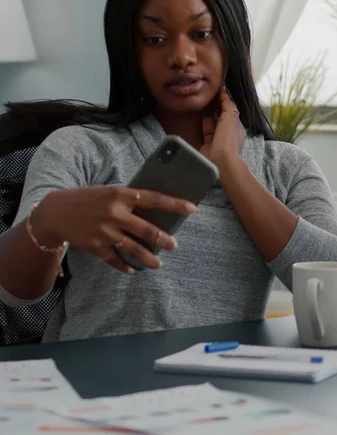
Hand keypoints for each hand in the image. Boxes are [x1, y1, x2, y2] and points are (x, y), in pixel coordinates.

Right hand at [33, 186, 195, 274]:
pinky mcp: (97, 246)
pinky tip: (132, 270)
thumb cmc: (87, 199)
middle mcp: (115, 213)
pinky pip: (115, 259)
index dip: (174, 204)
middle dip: (163, 239)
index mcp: (120, 194)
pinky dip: (124, 266)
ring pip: (134, 248)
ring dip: (149, 258)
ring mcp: (106, 231)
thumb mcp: (109, 191)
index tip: (192, 209)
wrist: (57, 212)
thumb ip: (128, 199)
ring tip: (158, 264)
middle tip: (174, 245)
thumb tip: (153, 208)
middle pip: (146, 229)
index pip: (153, 198)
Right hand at [200, 89, 245, 167]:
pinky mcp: (208, 142)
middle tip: (209, 93)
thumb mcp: (231, 117)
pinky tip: (200, 111)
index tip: (218, 89)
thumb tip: (225, 93)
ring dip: (209, 111)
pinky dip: (204, 120)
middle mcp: (228, 131)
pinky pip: (206, 128)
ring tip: (204, 99)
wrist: (220, 159)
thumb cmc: (228, 137)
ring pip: (213, 120)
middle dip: (217, 104)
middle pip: (222, 114)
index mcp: (237, 126)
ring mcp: (218, 137)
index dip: (225, 99)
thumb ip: (227, 104)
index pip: (231, 109)